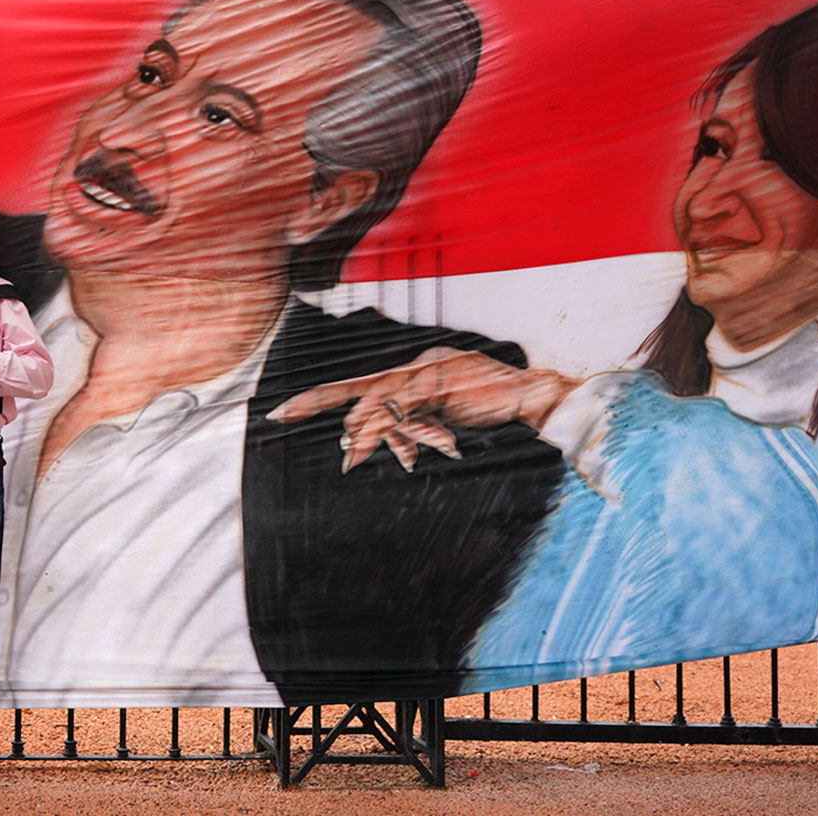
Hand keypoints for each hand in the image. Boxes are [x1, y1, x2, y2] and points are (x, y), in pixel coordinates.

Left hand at [267, 347, 574, 472]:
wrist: (537, 398)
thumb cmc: (492, 411)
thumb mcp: (441, 419)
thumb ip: (411, 425)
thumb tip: (377, 444)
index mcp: (414, 371)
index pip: (362, 384)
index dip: (323, 396)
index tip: (285, 410)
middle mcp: (418, 364)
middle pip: (359, 384)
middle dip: (317, 400)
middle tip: (280, 414)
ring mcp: (431, 368)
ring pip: (383, 397)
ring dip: (365, 428)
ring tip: (350, 453)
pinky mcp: (447, 380)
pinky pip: (410, 402)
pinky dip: (391, 421)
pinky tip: (376, 437)